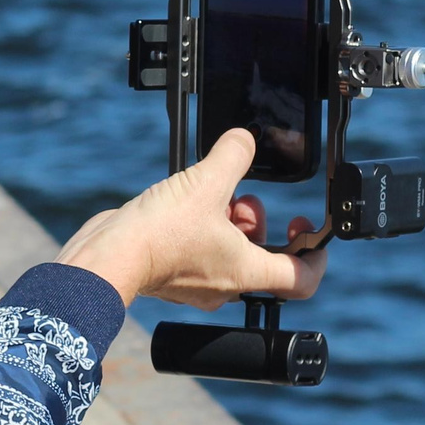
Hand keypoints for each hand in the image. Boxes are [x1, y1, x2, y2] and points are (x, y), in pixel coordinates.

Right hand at [59, 129, 325, 309]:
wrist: (108, 256)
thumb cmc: (158, 234)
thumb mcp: (206, 182)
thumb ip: (234, 156)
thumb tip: (245, 140)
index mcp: (246, 273)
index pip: (302, 280)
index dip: (315, 254)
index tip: (306, 230)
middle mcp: (225, 285)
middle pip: (262, 257)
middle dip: (257, 222)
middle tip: (242, 198)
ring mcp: (198, 282)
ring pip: (230, 252)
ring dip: (229, 220)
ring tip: (209, 194)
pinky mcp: (175, 274)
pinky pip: (201, 250)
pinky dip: (202, 226)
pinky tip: (184, 202)